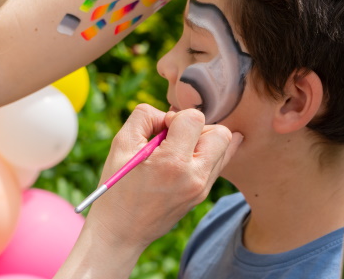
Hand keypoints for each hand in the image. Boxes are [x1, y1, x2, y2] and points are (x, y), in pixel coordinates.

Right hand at [83, 104, 241, 250]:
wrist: (121, 231)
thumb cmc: (118, 186)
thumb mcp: (121, 144)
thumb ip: (145, 116)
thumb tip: (170, 112)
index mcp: (173, 162)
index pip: (195, 118)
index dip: (177, 116)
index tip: (162, 129)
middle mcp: (194, 176)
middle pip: (221, 132)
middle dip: (198, 128)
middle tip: (175, 138)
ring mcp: (202, 188)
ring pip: (225, 147)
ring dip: (204, 141)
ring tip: (179, 150)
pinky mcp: (203, 194)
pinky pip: (218, 162)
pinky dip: (205, 154)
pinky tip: (188, 156)